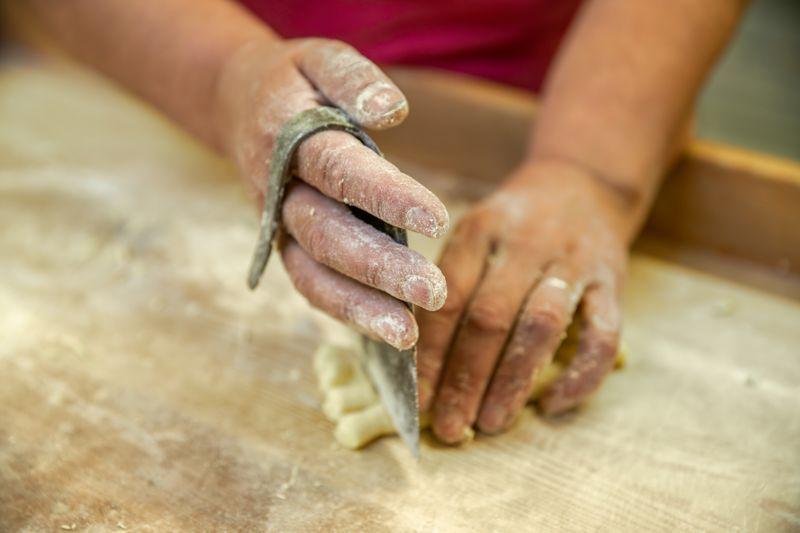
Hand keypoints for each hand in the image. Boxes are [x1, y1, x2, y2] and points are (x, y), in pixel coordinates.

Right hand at [214, 37, 448, 349]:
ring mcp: (277, 226)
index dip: (386, 196)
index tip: (437, 221)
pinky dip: (345, 311)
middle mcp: (278, 189)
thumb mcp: (319, 59)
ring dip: (359, 307)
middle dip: (380, 267)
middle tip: (434, 292)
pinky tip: (388, 331)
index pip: (339, 170)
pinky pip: (310, 286)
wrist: (239, 106)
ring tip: (408, 334)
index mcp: (287, 137)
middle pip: (327, 234)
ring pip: (312, 274)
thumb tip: (392, 111)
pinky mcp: (285, 247)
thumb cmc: (294, 83)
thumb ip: (353, 79)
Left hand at [417, 160, 634, 442]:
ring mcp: (573, 261)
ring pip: (540, 326)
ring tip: (491, 422)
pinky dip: (581, 375)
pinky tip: (554, 404)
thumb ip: (451, 282)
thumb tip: (415, 360)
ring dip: (513, 381)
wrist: (582, 184)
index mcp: (479, 230)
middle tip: (452, 427)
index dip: (430, 353)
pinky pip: (604, 335)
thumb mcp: (474, 232)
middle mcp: (524, 243)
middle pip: (489, 318)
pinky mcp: (612, 280)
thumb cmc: (513, 225)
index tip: (419, 400)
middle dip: (466, 379)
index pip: (447, 299)